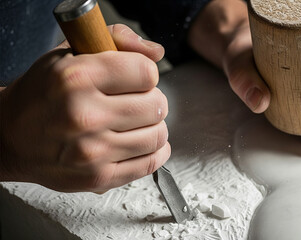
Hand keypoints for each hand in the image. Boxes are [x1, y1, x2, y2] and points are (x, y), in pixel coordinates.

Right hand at [0, 24, 170, 191]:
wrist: (9, 137)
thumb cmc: (44, 92)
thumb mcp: (70, 52)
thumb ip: (116, 39)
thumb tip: (157, 53)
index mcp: (76, 78)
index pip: (146, 72)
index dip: (146, 72)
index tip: (136, 77)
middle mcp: (84, 116)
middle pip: (157, 104)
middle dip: (151, 99)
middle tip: (135, 101)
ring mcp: (91, 151)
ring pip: (158, 134)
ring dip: (153, 125)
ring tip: (136, 122)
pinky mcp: (97, 177)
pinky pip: (151, 162)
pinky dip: (155, 150)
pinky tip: (141, 142)